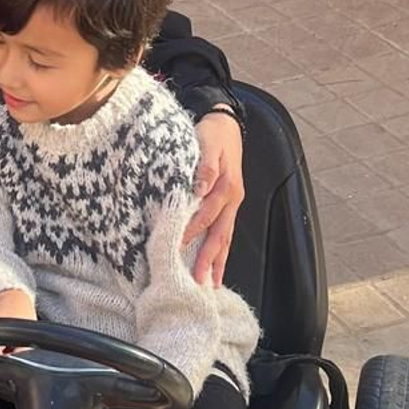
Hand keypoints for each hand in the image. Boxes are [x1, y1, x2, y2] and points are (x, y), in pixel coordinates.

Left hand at [184, 111, 244, 288]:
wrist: (226, 123)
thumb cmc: (212, 133)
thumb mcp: (207, 142)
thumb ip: (205, 167)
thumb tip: (200, 188)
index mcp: (225, 187)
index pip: (205, 215)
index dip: (191, 232)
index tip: (176, 248)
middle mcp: (231, 199)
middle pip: (220, 235)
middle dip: (209, 260)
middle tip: (199, 283)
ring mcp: (232, 203)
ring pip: (225, 238)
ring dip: (218, 262)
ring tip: (211, 284)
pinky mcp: (229, 204)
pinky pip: (225, 232)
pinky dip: (221, 251)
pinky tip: (216, 265)